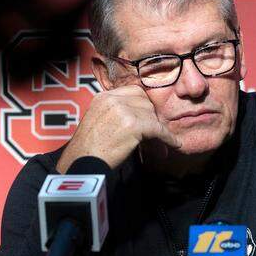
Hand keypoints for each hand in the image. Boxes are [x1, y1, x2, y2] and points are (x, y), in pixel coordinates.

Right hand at [57, 85, 181, 171]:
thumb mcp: (99, 122)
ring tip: (160, 145)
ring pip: (152, 115)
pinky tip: (173, 144)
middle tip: (155, 135)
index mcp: (103, 97)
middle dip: (152, 119)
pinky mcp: (132, 124)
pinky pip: (158, 129)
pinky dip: (167, 137)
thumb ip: (118, 115)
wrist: (82, 163)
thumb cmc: (89, 150)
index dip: (144, 106)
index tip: (150, 117)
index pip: (134, 92)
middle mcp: (113, 99)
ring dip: (158, 130)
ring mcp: (122, 110)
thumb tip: (146, 121)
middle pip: (145, 103)